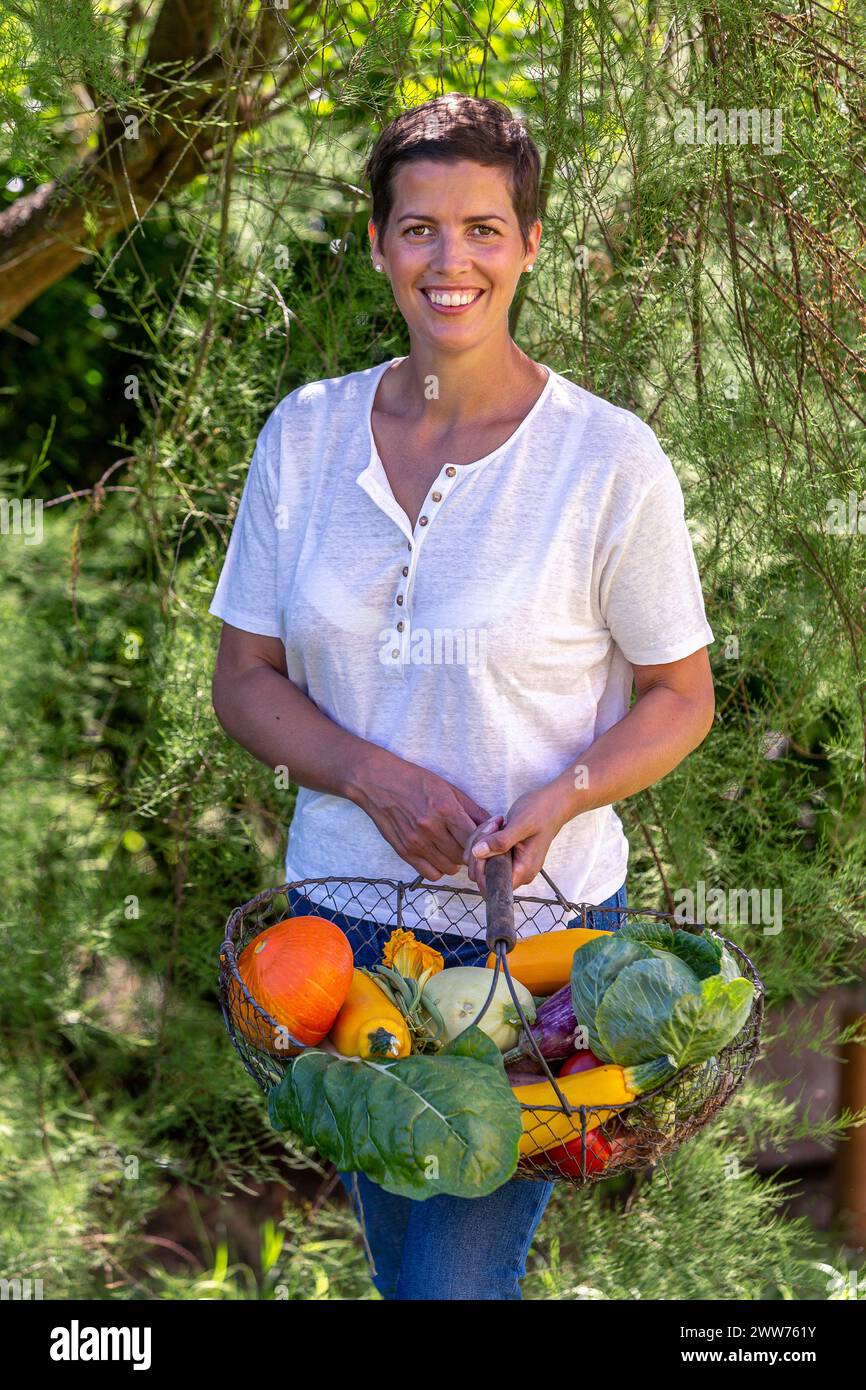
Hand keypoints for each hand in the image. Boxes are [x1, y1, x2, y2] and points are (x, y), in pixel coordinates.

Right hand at [350, 748, 489, 880]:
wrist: (377, 782)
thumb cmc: (414, 781)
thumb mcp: (447, 787)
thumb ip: (472, 809)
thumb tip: (494, 825)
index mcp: (445, 809)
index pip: (475, 839)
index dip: (482, 843)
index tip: (483, 842)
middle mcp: (431, 828)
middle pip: (463, 856)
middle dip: (470, 853)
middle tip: (468, 846)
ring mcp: (416, 842)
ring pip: (449, 868)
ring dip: (454, 861)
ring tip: (451, 848)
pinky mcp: (404, 852)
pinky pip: (431, 874)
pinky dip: (438, 868)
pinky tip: (437, 855)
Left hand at [465, 786, 567, 892]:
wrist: (553, 804)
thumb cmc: (543, 812)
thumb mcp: (521, 824)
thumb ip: (500, 841)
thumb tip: (478, 853)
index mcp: (524, 871)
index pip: (491, 886)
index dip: (480, 869)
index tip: (484, 845)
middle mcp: (518, 872)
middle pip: (482, 874)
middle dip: (479, 849)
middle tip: (492, 827)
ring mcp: (512, 864)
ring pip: (481, 862)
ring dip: (482, 840)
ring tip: (497, 823)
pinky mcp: (507, 855)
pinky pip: (486, 853)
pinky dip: (485, 838)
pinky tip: (497, 825)